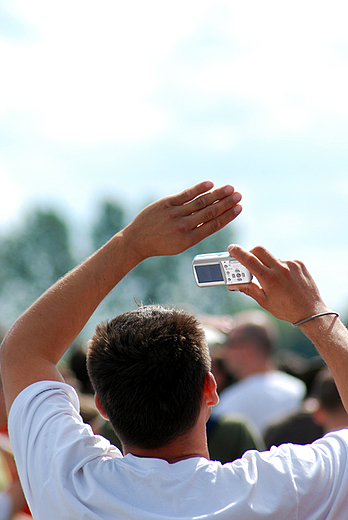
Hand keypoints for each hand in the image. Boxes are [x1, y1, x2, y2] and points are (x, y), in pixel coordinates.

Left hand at [124, 181, 241, 260]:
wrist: (137, 241)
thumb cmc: (161, 244)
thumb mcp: (180, 245)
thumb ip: (197, 232)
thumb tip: (214, 218)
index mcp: (189, 239)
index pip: (213, 225)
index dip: (228, 216)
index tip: (239, 208)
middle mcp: (183, 226)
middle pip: (210, 212)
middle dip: (227, 203)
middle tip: (239, 195)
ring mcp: (174, 214)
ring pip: (200, 202)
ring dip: (217, 194)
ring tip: (230, 188)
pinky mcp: (166, 203)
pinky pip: (185, 194)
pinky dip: (198, 189)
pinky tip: (210, 184)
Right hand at [227, 244, 328, 323]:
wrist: (311, 312)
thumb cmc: (286, 309)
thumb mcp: (264, 301)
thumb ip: (248, 289)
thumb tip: (234, 283)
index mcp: (269, 279)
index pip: (249, 260)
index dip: (238, 252)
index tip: (232, 249)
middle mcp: (281, 269)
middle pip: (259, 250)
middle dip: (250, 253)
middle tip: (247, 262)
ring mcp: (291, 265)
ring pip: (272, 257)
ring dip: (267, 264)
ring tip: (271, 280)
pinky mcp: (299, 264)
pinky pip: (283, 261)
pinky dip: (279, 268)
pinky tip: (284, 280)